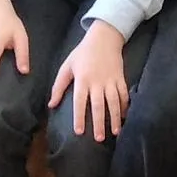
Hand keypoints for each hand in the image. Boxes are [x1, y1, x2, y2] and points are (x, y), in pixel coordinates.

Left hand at [50, 21, 128, 140]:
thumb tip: (51, 105)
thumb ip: (59, 85)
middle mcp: (97, 82)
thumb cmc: (82, 53)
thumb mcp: (67, 66)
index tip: (79, 132)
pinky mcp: (120, 78)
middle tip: (99, 139)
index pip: (80, 101)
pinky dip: (125, 106)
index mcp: (82, 79)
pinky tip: (124, 117)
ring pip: (113, 102)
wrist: (104, 38)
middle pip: (98, 105)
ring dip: (114, 118)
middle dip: (99, 123)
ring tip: (115, 132)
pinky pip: (123, 94)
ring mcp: (111, 80)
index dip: (79, 117)